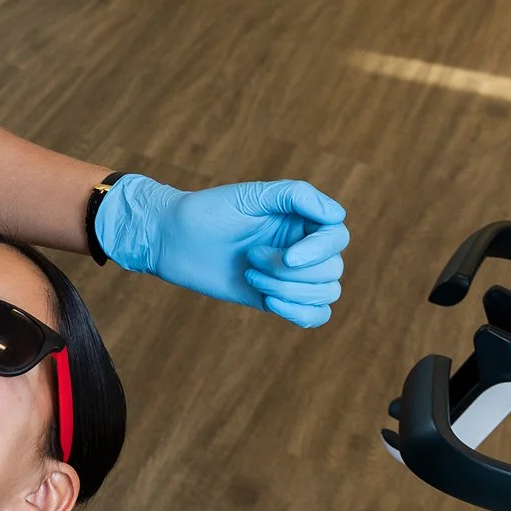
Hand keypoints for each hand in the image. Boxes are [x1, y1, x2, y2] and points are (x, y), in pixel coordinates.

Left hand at [95, 175, 348, 327]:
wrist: (172, 240)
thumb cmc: (208, 211)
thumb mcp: (251, 196)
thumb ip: (296, 196)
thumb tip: (338, 216)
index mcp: (300, 219)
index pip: (337, 237)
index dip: (320, 251)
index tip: (287, 257)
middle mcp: (301, 246)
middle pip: (332, 269)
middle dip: (291, 271)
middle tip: (250, 257)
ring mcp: (290, 274)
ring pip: (326, 292)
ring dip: (289, 289)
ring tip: (250, 274)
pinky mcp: (278, 297)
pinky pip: (315, 314)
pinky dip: (300, 312)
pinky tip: (269, 301)